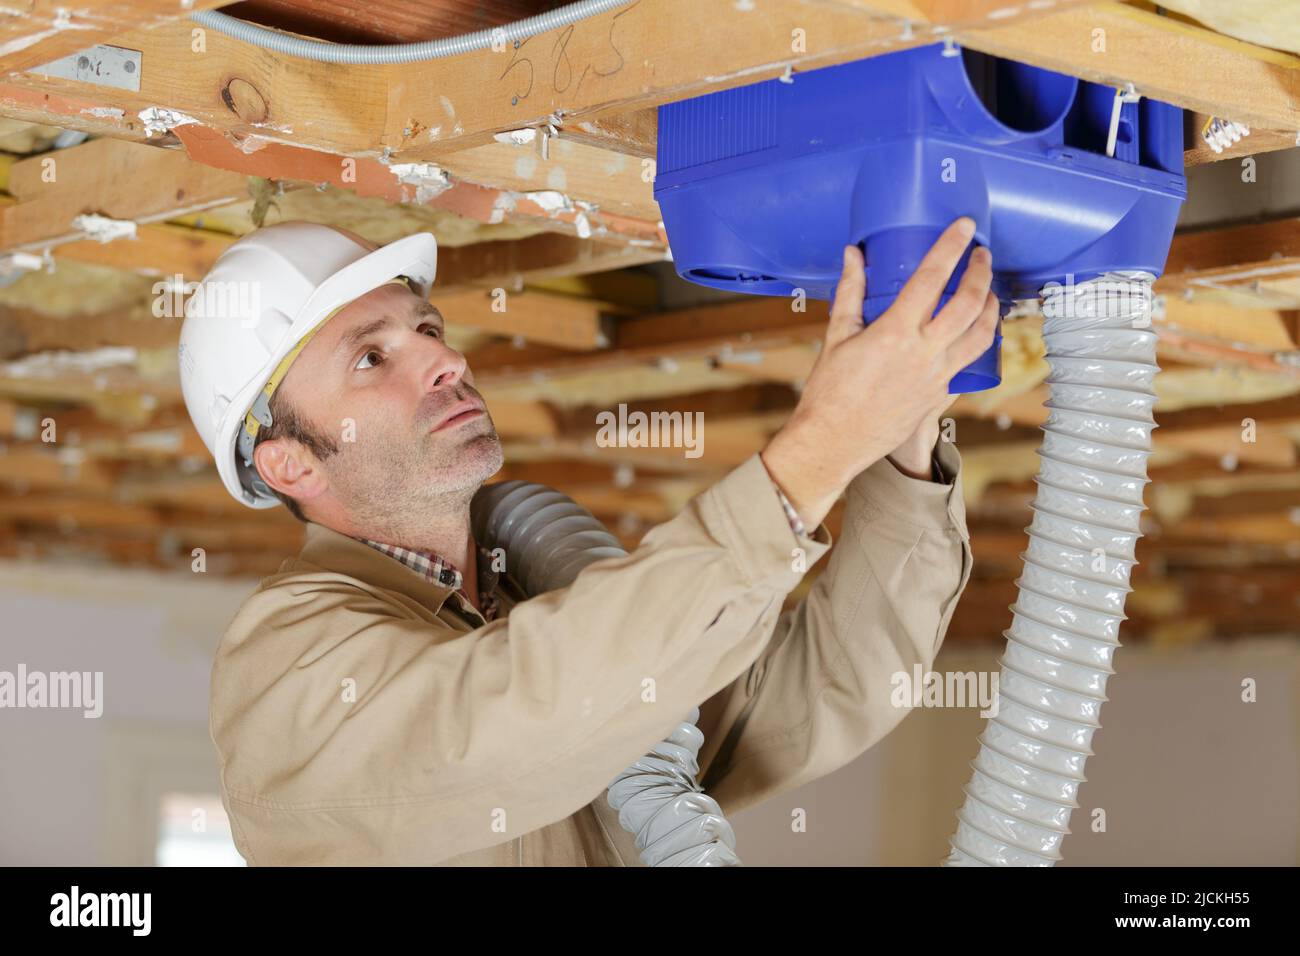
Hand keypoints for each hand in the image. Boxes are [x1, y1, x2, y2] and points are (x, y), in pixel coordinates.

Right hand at [761, 218, 997, 524]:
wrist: (834, 442)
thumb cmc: (828, 393)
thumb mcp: (836, 337)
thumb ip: (849, 293)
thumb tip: (854, 255)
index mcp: (894, 333)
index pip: (930, 278)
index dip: (950, 246)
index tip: (964, 225)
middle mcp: (923, 353)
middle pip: (968, 304)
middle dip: (981, 273)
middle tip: (981, 254)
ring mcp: (936, 376)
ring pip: (981, 335)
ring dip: (990, 307)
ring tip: (988, 290)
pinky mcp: (940, 395)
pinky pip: (969, 361)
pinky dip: (978, 339)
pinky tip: (974, 330)